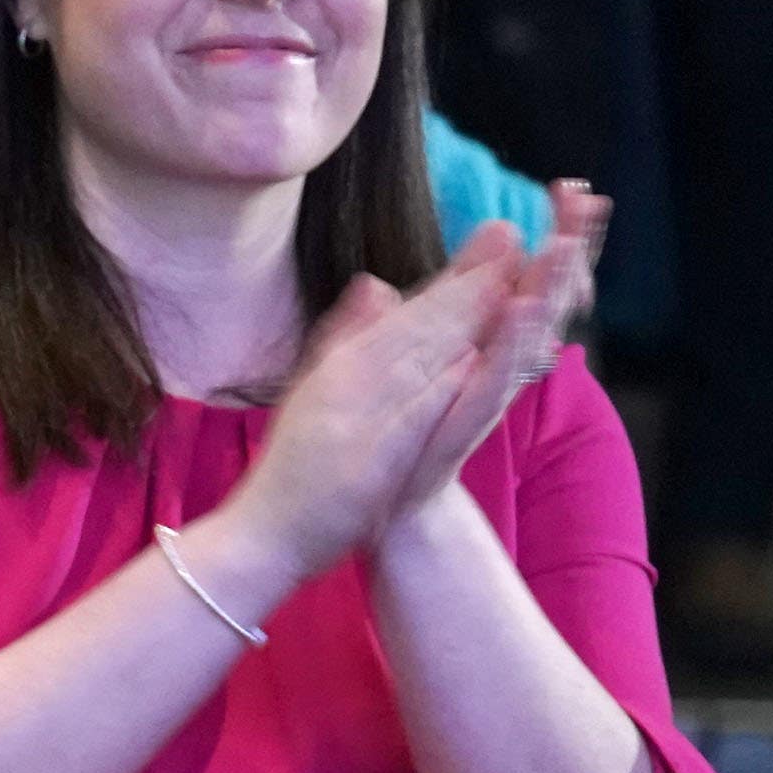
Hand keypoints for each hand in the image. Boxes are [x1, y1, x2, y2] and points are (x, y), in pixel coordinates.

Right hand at [210, 241, 518, 591]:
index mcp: (340, 368)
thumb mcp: (318, 391)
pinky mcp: (362, 464)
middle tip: (512, 237)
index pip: (408, 316)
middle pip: (416, 329)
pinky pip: (403, 422)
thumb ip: (349, 338)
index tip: (498, 237)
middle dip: (467, 283)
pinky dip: (433, 392)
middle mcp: (344, 385)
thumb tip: (376, 283)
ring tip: (506, 283)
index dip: (455, 275)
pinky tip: (467, 365)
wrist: (260, 536)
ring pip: (414, 364)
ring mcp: (352, 422)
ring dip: (459, 322)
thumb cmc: (293, 471)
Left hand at [386, 203, 601, 519]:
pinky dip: (510, 344)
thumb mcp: (422, 347)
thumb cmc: (414, 425)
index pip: (530, 275)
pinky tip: (521, 308)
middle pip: (544, 294)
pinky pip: (495, 378)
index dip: (555, 234)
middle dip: (567, 248)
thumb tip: (478, 247)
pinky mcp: (468, 420)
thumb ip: (447, 297)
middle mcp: (501, 362)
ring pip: (529, 331)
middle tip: (589, 200)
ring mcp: (489, 390)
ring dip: (547, 287)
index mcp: (490, 339)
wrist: (391, 501)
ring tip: (564, 243)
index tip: (573, 188)